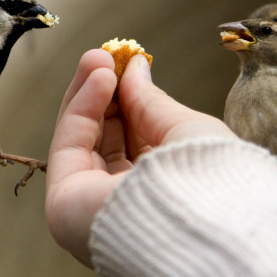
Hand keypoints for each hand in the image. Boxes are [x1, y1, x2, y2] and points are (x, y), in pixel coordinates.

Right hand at [45, 49, 234, 265]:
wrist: (206, 222)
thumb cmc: (211, 180)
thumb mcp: (184, 130)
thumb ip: (150, 101)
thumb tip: (135, 66)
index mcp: (155, 193)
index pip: (130, 142)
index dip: (124, 101)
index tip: (125, 64)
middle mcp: (121, 204)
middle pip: (100, 140)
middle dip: (102, 93)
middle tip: (106, 54)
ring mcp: (91, 206)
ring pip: (80, 139)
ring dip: (88, 93)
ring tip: (100, 58)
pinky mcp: (65, 205)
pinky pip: (68, 145)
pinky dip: (80, 107)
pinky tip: (98, 77)